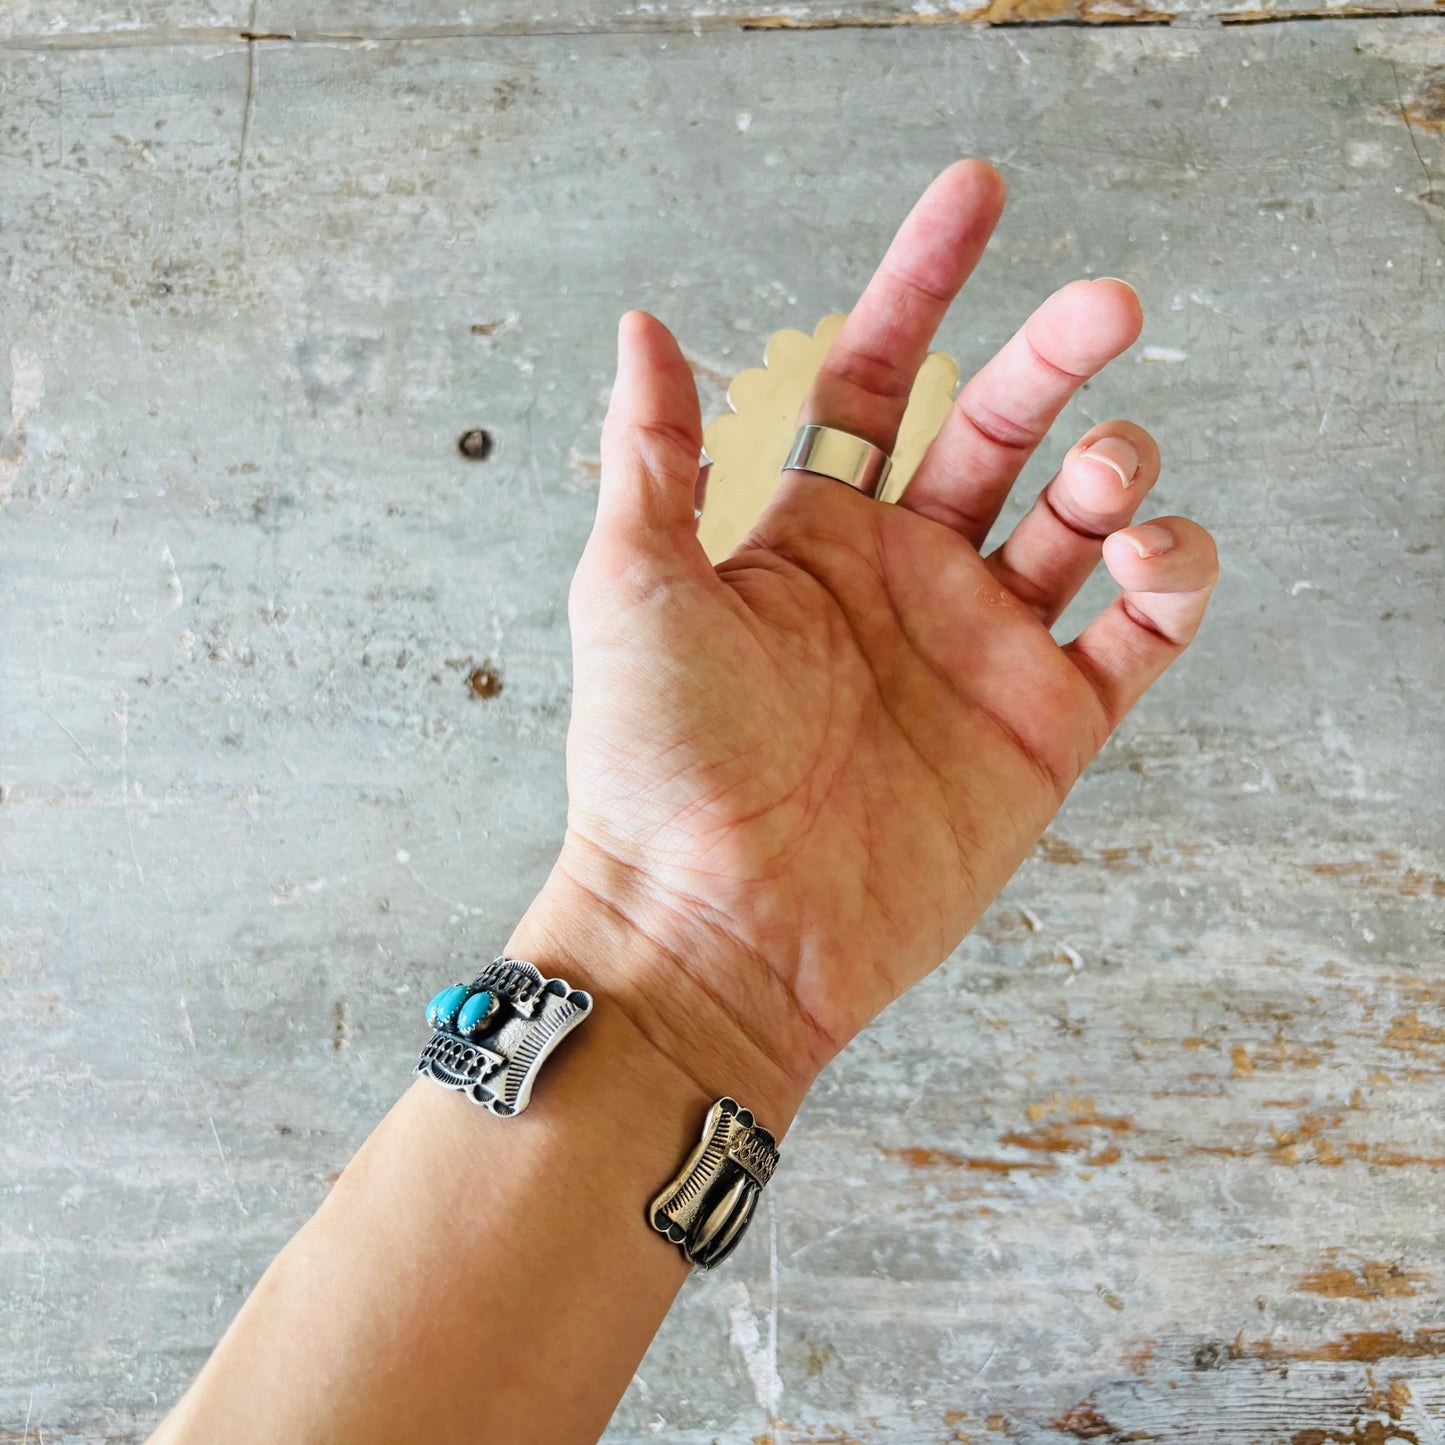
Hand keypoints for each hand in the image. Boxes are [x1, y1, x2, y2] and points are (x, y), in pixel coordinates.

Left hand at [518, 160, 1217, 1120]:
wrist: (719, 928)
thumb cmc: (658, 766)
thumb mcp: (633, 587)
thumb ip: (652, 456)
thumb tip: (641, 327)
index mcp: (812, 538)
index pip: (883, 379)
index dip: (926, 283)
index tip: (978, 198)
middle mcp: (903, 581)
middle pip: (1001, 431)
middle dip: (1056, 357)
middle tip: (1107, 303)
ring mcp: (979, 652)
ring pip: (1083, 523)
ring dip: (1115, 470)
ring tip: (1102, 476)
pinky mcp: (1045, 729)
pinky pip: (1141, 632)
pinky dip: (1172, 578)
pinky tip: (1150, 554)